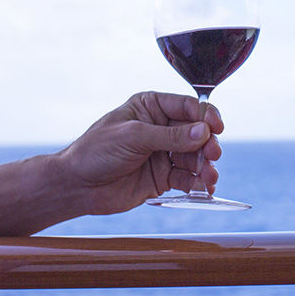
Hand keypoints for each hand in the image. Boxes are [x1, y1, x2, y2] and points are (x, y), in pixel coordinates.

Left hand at [59, 91, 222, 214]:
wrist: (77, 186)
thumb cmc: (96, 151)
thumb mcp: (133, 137)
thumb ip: (170, 136)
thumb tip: (204, 132)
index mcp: (151, 107)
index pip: (187, 107)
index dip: (205, 116)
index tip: (217, 128)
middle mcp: (161, 128)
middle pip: (197, 133)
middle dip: (207, 145)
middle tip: (212, 156)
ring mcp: (163, 153)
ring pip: (195, 157)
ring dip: (205, 167)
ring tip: (208, 178)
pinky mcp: (163, 177)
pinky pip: (187, 178)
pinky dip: (198, 183)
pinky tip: (204, 189)